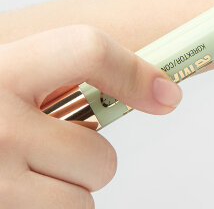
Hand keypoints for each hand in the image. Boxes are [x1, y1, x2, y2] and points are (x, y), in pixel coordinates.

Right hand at [0, 25, 182, 208]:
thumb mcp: (2, 75)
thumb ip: (48, 77)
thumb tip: (146, 89)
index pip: (86, 50)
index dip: (135, 71)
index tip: (165, 95)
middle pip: (98, 154)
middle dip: (87, 157)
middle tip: (52, 150)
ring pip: (81, 200)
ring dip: (65, 193)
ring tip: (23, 176)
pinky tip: (16, 192)